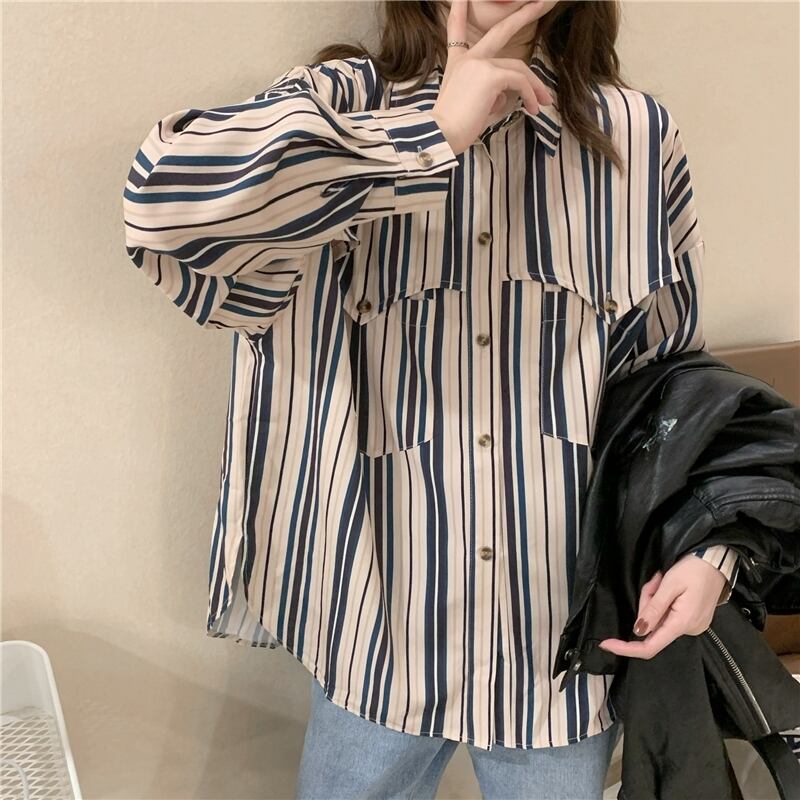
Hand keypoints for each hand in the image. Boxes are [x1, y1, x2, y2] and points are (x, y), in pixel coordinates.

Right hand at [430, 0, 554, 154]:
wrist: (442, 135)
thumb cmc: (454, 128)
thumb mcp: (472, 105)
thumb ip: (489, 94)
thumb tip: (506, 95)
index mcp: (457, 64)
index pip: (456, 31)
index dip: (458, 10)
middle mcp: (468, 59)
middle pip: (500, 31)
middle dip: (523, 14)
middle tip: (540, 3)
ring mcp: (479, 64)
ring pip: (518, 68)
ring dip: (535, 86)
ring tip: (543, 102)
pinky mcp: (491, 75)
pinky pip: (520, 82)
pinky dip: (530, 95)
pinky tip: (532, 109)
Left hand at [597, 553, 728, 659]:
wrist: (717, 561)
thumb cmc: (694, 569)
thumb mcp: (669, 585)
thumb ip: (652, 609)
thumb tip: (638, 631)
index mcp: (682, 623)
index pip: (649, 646)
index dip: (626, 648)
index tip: (607, 644)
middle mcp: (689, 630)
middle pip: (652, 627)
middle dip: (646, 604)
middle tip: (654, 582)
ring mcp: (693, 626)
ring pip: (659, 620)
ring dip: (654, 600)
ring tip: (663, 580)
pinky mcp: (693, 619)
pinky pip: (669, 616)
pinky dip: (663, 602)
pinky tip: (669, 587)